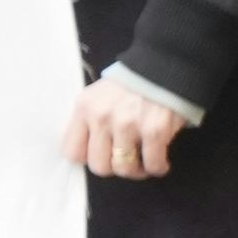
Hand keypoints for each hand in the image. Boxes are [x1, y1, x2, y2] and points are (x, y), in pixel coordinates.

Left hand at [64, 75, 186, 178]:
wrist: (164, 66)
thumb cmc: (129, 85)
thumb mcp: (98, 96)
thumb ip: (88, 121)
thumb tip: (85, 150)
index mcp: (84, 109)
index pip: (72, 151)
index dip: (87, 159)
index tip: (100, 156)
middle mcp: (102, 118)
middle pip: (99, 166)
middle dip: (113, 168)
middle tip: (124, 160)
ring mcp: (128, 125)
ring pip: (124, 168)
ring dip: (136, 171)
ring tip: (142, 163)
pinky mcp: (154, 130)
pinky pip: (153, 164)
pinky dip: (158, 168)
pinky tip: (160, 162)